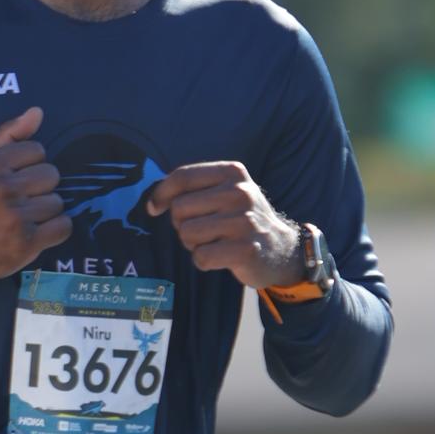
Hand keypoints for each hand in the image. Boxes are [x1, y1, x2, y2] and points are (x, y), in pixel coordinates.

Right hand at [0, 105, 70, 276]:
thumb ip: (8, 134)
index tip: (16, 178)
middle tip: (22, 200)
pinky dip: (56, 230)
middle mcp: (2, 189)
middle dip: (40, 187)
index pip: (37, 150)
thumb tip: (37, 112)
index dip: (30, 165)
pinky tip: (38, 231)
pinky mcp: (27, 242)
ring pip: (58, 202)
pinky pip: (64, 226)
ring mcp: (16, 217)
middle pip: (51, 175)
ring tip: (26, 217)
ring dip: (46, 211)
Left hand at [146, 160, 299, 288]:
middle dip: (182, 224)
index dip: (161, 194)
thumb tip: (153, 201)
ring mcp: (244, 222)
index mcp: (232, 172)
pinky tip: (220, 257)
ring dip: (193, 244)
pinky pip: (201, 257)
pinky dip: (204, 261)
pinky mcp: (245, 250)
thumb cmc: (242, 219)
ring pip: (187, 233)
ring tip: (213, 242)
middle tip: (202, 230)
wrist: (281, 248)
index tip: (154, 207)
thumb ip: (194, 188)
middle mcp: (240, 193)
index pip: (183, 177)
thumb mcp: (226, 191)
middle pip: (179, 208)